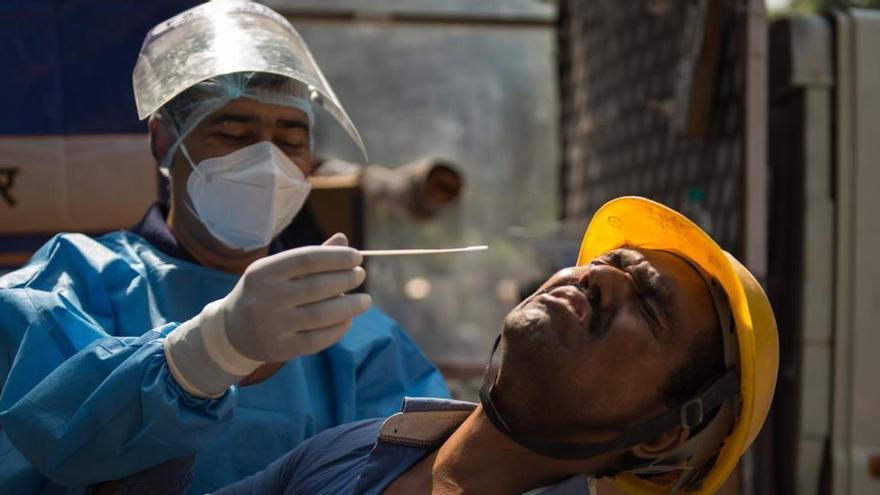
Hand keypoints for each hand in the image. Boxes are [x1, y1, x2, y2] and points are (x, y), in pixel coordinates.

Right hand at [223, 233, 369, 361]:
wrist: (232, 331)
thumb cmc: (265, 292)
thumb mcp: (278, 270)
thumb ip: (310, 257)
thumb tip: (344, 240)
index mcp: (264, 272)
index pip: (307, 259)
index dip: (337, 257)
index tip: (357, 257)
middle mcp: (266, 298)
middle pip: (317, 287)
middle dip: (346, 280)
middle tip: (360, 276)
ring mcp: (272, 326)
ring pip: (321, 315)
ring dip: (350, 307)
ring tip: (365, 300)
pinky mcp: (280, 349)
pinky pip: (318, 340)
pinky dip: (338, 329)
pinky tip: (348, 320)